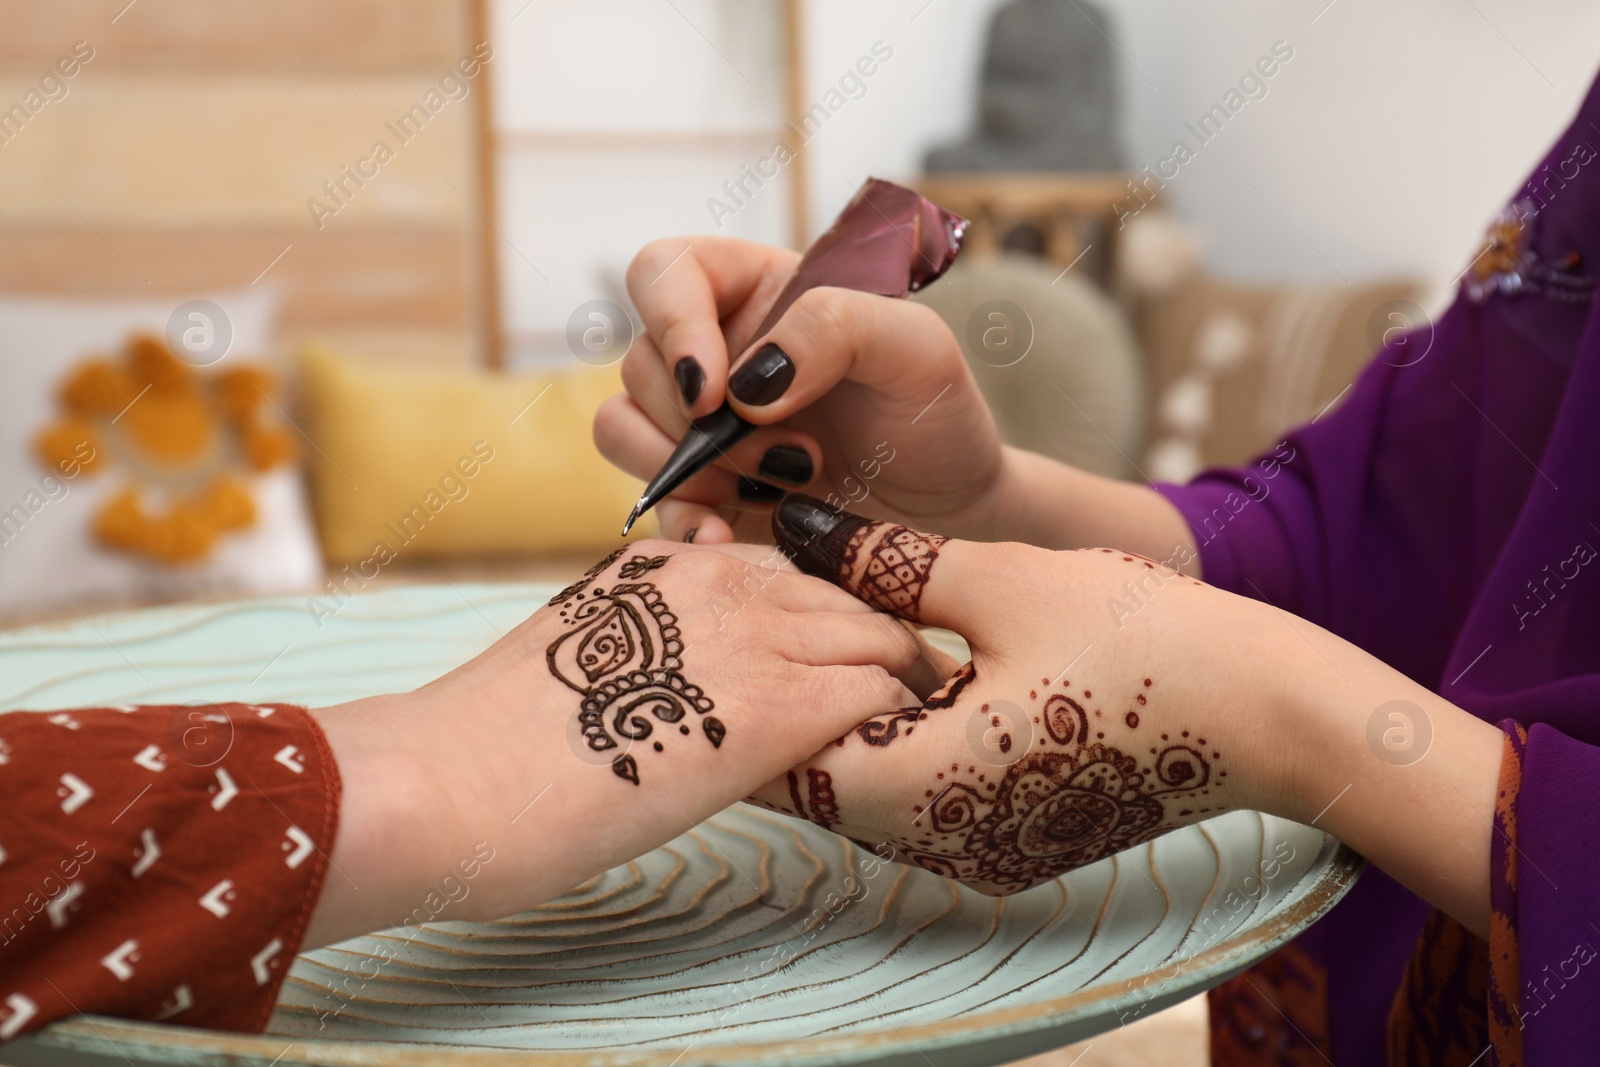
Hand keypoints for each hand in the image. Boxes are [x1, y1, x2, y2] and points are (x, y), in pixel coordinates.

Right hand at [305, 540, 951, 944]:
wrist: (444, 779)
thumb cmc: (484, 743)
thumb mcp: (571, 657)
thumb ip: (642, 641)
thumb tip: (679, 658)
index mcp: (665, 563)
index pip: (787, 573)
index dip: (833, 618)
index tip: (860, 657)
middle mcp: (715, 579)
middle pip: (845, 595)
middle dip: (889, 641)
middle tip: (924, 689)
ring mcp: (750, 635)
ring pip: (878, 636)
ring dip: (911, 680)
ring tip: (937, 723)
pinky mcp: (775, 706)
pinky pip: (879, 693)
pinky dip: (905, 718)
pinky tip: (913, 753)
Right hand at [592, 236, 1009, 544]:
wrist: (949, 512)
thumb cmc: (934, 414)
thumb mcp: (915, 348)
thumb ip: (834, 327)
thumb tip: (743, 384)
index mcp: (754, 291)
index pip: (664, 272)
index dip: (671, 324)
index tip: (715, 389)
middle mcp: (713, 351)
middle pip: (639, 362)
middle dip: (706, 420)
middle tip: (796, 455)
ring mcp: (699, 426)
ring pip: (621, 427)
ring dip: (690, 466)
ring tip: (783, 488)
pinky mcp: (701, 493)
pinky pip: (651, 500)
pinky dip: (682, 521)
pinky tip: (730, 538)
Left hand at [749, 495, 1296, 894]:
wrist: (1269, 712)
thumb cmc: (1142, 642)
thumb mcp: (998, 580)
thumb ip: (880, 562)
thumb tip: (794, 530)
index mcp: (919, 791)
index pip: (782, 760)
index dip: (760, 683)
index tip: (754, 615)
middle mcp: (939, 846)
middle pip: (823, 777)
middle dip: (806, 693)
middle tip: (793, 609)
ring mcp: (982, 854)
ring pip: (875, 786)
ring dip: (860, 712)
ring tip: (855, 626)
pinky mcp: (1018, 841)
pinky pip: (930, 796)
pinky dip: (911, 735)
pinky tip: (927, 668)